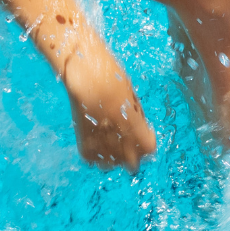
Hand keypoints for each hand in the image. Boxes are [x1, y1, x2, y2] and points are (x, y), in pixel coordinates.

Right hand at [59, 50, 158, 168]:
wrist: (82, 66)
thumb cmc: (110, 74)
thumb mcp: (129, 94)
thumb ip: (136, 117)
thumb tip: (142, 133)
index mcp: (130, 118)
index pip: (148, 147)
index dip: (148, 144)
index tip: (146, 136)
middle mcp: (114, 131)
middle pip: (131, 162)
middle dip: (133, 155)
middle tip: (130, 145)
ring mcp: (96, 137)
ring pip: (112, 164)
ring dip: (115, 157)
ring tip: (112, 144)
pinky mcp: (81, 141)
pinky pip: (94, 159)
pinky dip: (97, 154)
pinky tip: (98, 143)